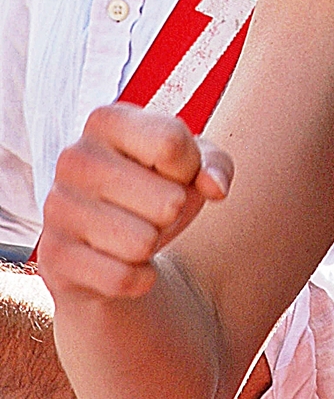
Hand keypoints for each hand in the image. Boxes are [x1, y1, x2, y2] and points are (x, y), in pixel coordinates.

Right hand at [38, 104, 232, 301]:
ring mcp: (58, 207)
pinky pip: (123, 278)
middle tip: (152, 210)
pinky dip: (138, 278)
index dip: (189, 168)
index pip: (172, 143)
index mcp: (107, 120)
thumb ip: (215, 165)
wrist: (105, 244)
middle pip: (168, 201)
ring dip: (153, 245)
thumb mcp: (191, 168)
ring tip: (135, 232)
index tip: (173, 172)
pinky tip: (123, 262)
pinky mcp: (54, 255)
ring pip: (145, 243)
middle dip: (173, 213)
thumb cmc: (155, 190)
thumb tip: (215, 186)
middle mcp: (75, 157)